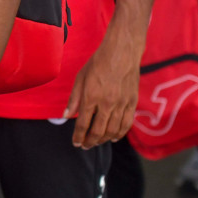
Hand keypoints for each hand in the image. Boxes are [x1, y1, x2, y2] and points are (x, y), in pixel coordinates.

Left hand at [66, 30, 141, 148]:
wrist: (122, 52)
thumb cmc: (98, 62)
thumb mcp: (80, 77)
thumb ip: (74, 99)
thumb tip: (66, 116)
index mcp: (91, 97)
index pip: (83, 124)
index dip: (78, 136)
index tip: (76, 143)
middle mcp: (107, 104)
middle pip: (98, 131)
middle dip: (90, 141)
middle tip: (85, 145)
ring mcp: (121, 104)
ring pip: (113, 130)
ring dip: (104, 140)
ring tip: (97, 142)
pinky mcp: (132, 102)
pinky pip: (127, 124)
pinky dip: (120, 133)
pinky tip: (114, 137)